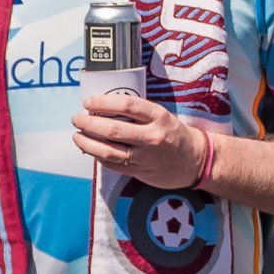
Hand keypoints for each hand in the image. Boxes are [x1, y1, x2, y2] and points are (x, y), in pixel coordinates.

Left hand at [74, 92, 206, 188]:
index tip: (88, 102)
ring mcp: (145, 156)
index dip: (102, 102)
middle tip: (77, 119)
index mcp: (158, 116)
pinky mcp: (141, 171)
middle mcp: (151, 136)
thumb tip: (104, 108)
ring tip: (77, 136)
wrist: (196, 160)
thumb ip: (138, 113)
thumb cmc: (175, 134)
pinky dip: (98, 157)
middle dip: (88, 123)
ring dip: (87, 142)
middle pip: (111, 129)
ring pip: (108, 150)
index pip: (125, 105)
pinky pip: (113, 165)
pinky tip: (91, 150)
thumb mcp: (162, 116)